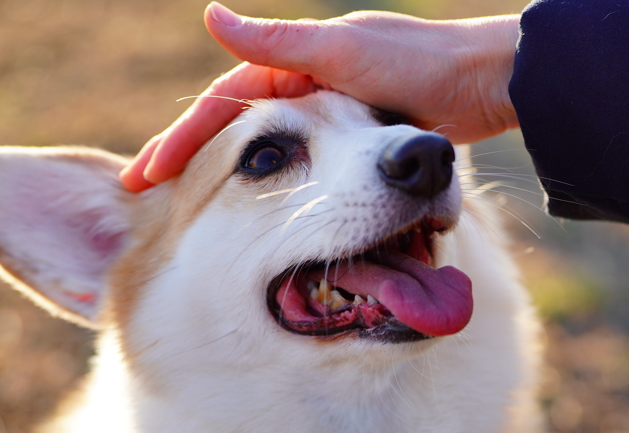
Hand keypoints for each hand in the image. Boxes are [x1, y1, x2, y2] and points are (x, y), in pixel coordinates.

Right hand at [121, 3, 519, 190]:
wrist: (484, 84)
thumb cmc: (416, 64)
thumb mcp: (340, 52)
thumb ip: (276, 42)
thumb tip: (209, 14)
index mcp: (294, 68)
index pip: (221, 108)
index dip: (180, 143)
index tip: (144, 178)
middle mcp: (306, 93)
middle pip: (237, 136)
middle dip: (192, 166)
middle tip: (151, 202)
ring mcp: (332, 122)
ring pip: (269, 158)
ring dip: (229, 182)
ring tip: (193, 215)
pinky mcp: (359, 150)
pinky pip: (306, 174)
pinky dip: (278, 192)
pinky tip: (263, 217)